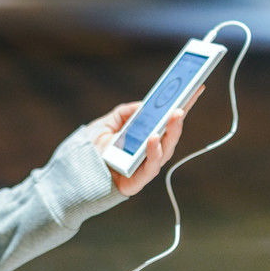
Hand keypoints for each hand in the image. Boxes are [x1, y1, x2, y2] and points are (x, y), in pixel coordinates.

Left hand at [87, 86, 204, 196]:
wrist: (74, 173)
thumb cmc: (93, 148)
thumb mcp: (108, 122)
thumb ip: (126, 112)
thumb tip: (145, 105)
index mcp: (145, 138)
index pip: (168, 121)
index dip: (183, 105)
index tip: (195, 88)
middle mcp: (149, 153)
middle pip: (170, 136)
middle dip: (178, 119)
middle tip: (183, 103)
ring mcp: (144, 168)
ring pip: (165, 152)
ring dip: (171, 133)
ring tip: (174, 115)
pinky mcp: (136, 182)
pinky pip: (149, 169)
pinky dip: (154, 153)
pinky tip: (153, 138)